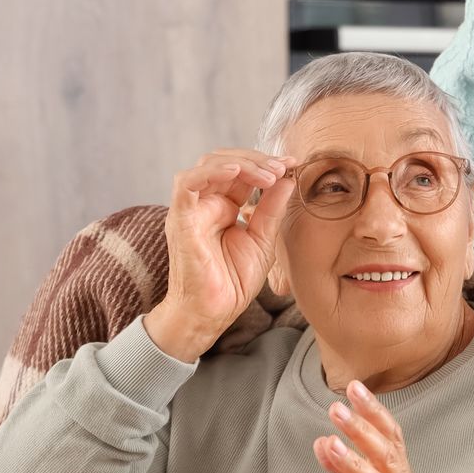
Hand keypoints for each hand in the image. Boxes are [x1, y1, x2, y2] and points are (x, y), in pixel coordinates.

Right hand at [143, 148, 296, 360]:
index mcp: (224, 207)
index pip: (242, 172)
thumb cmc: (233, 281)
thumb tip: (287, 178)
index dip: (266, 164)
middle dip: (257, 159)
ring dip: (241, 163)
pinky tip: (237, 171)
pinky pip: (187, 184)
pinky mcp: (181, 218)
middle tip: (282, 167)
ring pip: (209, 164)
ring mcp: (192, 208)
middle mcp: (206, 203)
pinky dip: (211, 172)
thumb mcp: (263, 240)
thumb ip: (272, 209)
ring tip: (269, 174)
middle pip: (226, 161)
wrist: (213, 313)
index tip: (293, 164)